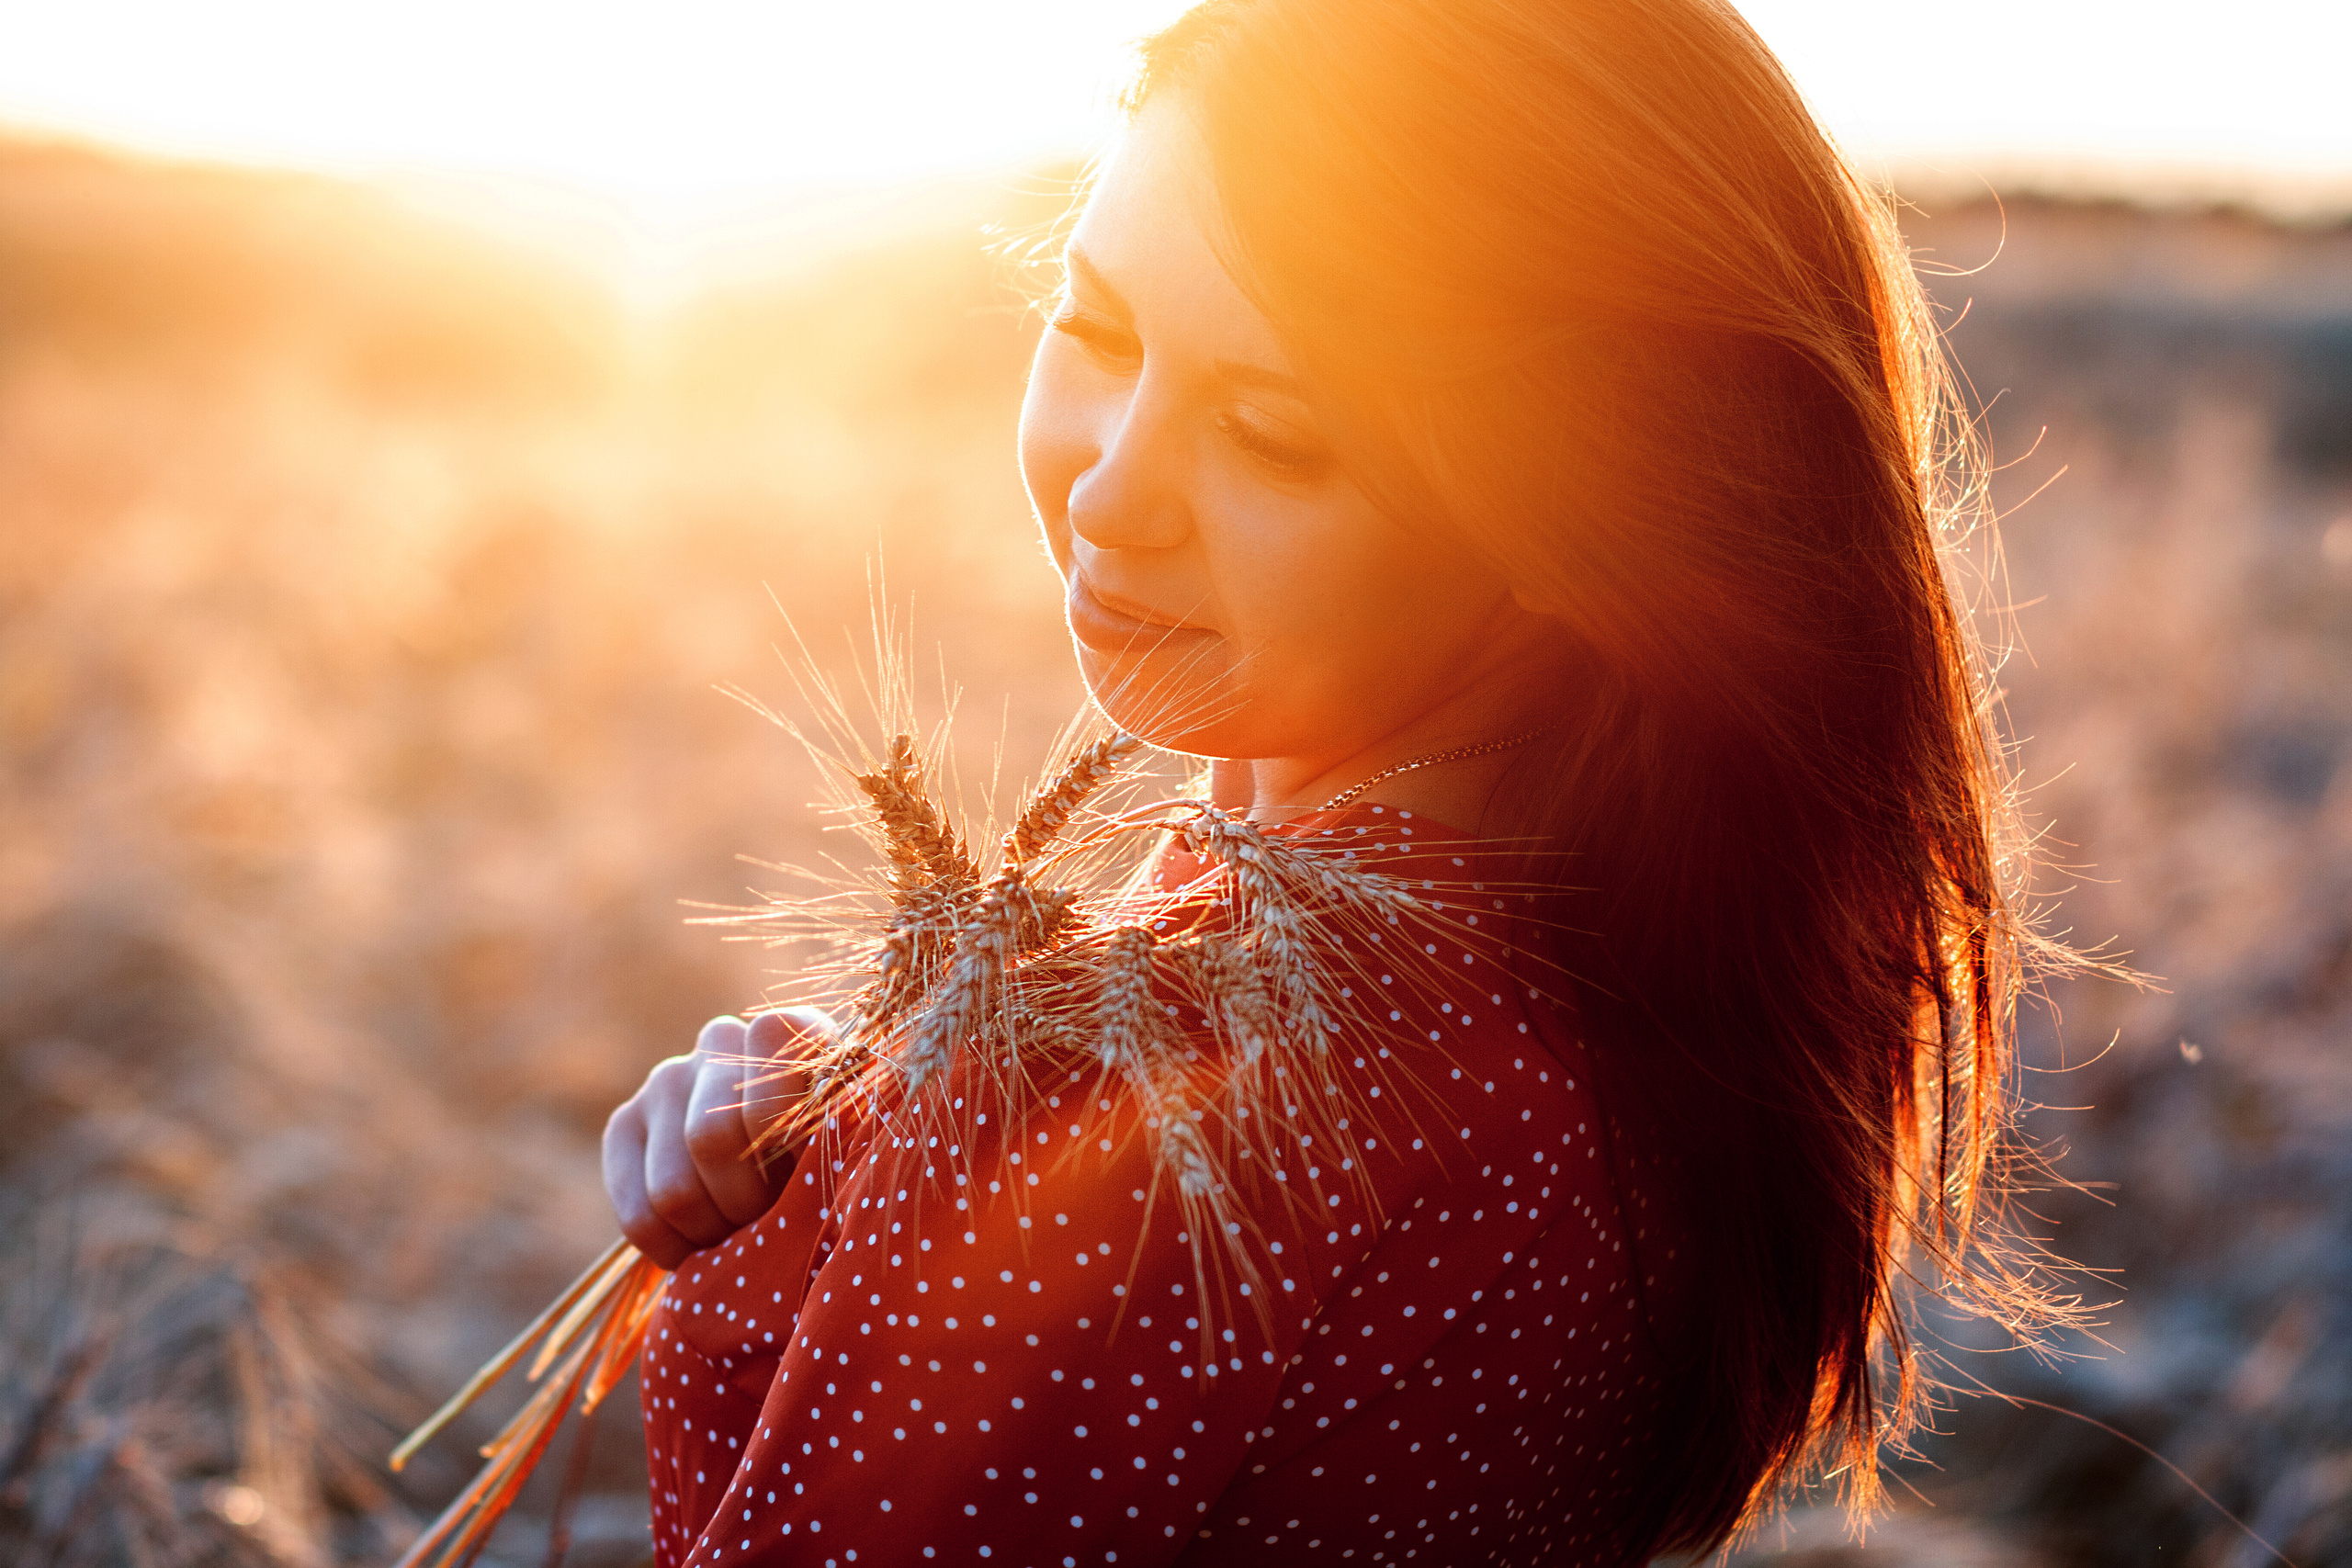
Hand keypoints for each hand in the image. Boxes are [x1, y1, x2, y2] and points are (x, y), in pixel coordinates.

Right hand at [602, 1009, 827, 1269]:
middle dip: (747, 1203)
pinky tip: (698, 1248)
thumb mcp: (845, 1143)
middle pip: (711, 1141)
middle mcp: (722, 1038)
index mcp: (788, 1030)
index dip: (782, 1149)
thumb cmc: (830, 1153)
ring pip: (673, 1190)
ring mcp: (667, 1077)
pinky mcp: (625, 1122)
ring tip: (742, 1233)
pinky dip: (671, 1248)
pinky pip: (638, 1212)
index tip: (803, 1181)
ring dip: (712, 1232)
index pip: (765, 1087)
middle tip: (770, 1221)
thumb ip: (833, 1144)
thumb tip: (803, 1183)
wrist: (783, 1166)